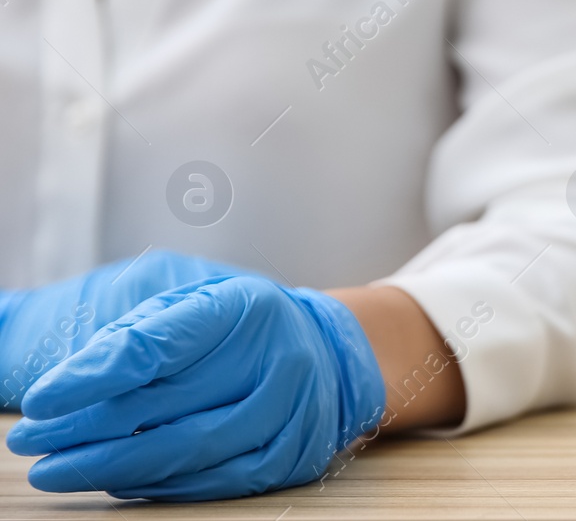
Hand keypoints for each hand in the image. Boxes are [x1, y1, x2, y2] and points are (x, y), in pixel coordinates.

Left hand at [6, 275, 385, 500]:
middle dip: (85, 428)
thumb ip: (135, 335)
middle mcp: (275, 356)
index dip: (93, 375)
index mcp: (241, 308)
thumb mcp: (194, 304)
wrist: (330, 351)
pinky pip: (218, 481)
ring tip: (57, 468)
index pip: (159, 344)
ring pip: (189, 450)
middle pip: (166, 404)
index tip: (41, 399)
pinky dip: (160, 485)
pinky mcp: (295, 452)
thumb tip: (63, 383)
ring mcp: (291, 408)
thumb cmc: (241, 328)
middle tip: (31, 441)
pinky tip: (118, 480)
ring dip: (112, 466)